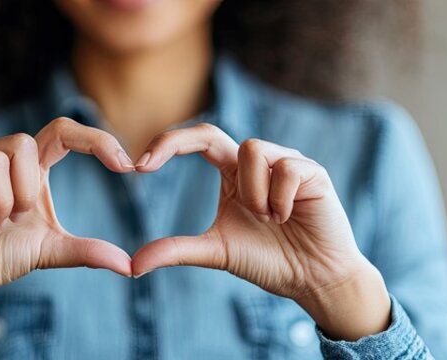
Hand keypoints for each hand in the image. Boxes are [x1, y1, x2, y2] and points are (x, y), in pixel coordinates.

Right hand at [0, 117, 134, 339]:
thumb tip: (128, 265)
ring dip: (20, 192)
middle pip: (48, 132)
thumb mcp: (51, 251)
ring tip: (5, 220)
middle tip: (30, 214)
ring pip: (19, 148)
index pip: (68, 134)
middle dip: (48, 176)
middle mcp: (8, 157)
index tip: (127, 167)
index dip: (99, 140)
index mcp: (33, 169)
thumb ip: (87, 251)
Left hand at [130, 123, 391, 340]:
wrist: (313, 279)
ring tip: (268, 220)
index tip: (138, 167)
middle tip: (147, 166)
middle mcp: (259, 162)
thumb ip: (176, 250)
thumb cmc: (268, 261)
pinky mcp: (314, 173)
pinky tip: (288, 219)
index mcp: (233, 174)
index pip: (198, 142)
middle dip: (177, 144)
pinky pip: (286, 169)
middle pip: (212, 133)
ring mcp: (287, 163)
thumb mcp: (215, 252)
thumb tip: (132, 265)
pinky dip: (280, 199)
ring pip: (252, 150)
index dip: (168, 144)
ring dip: (252, 192)